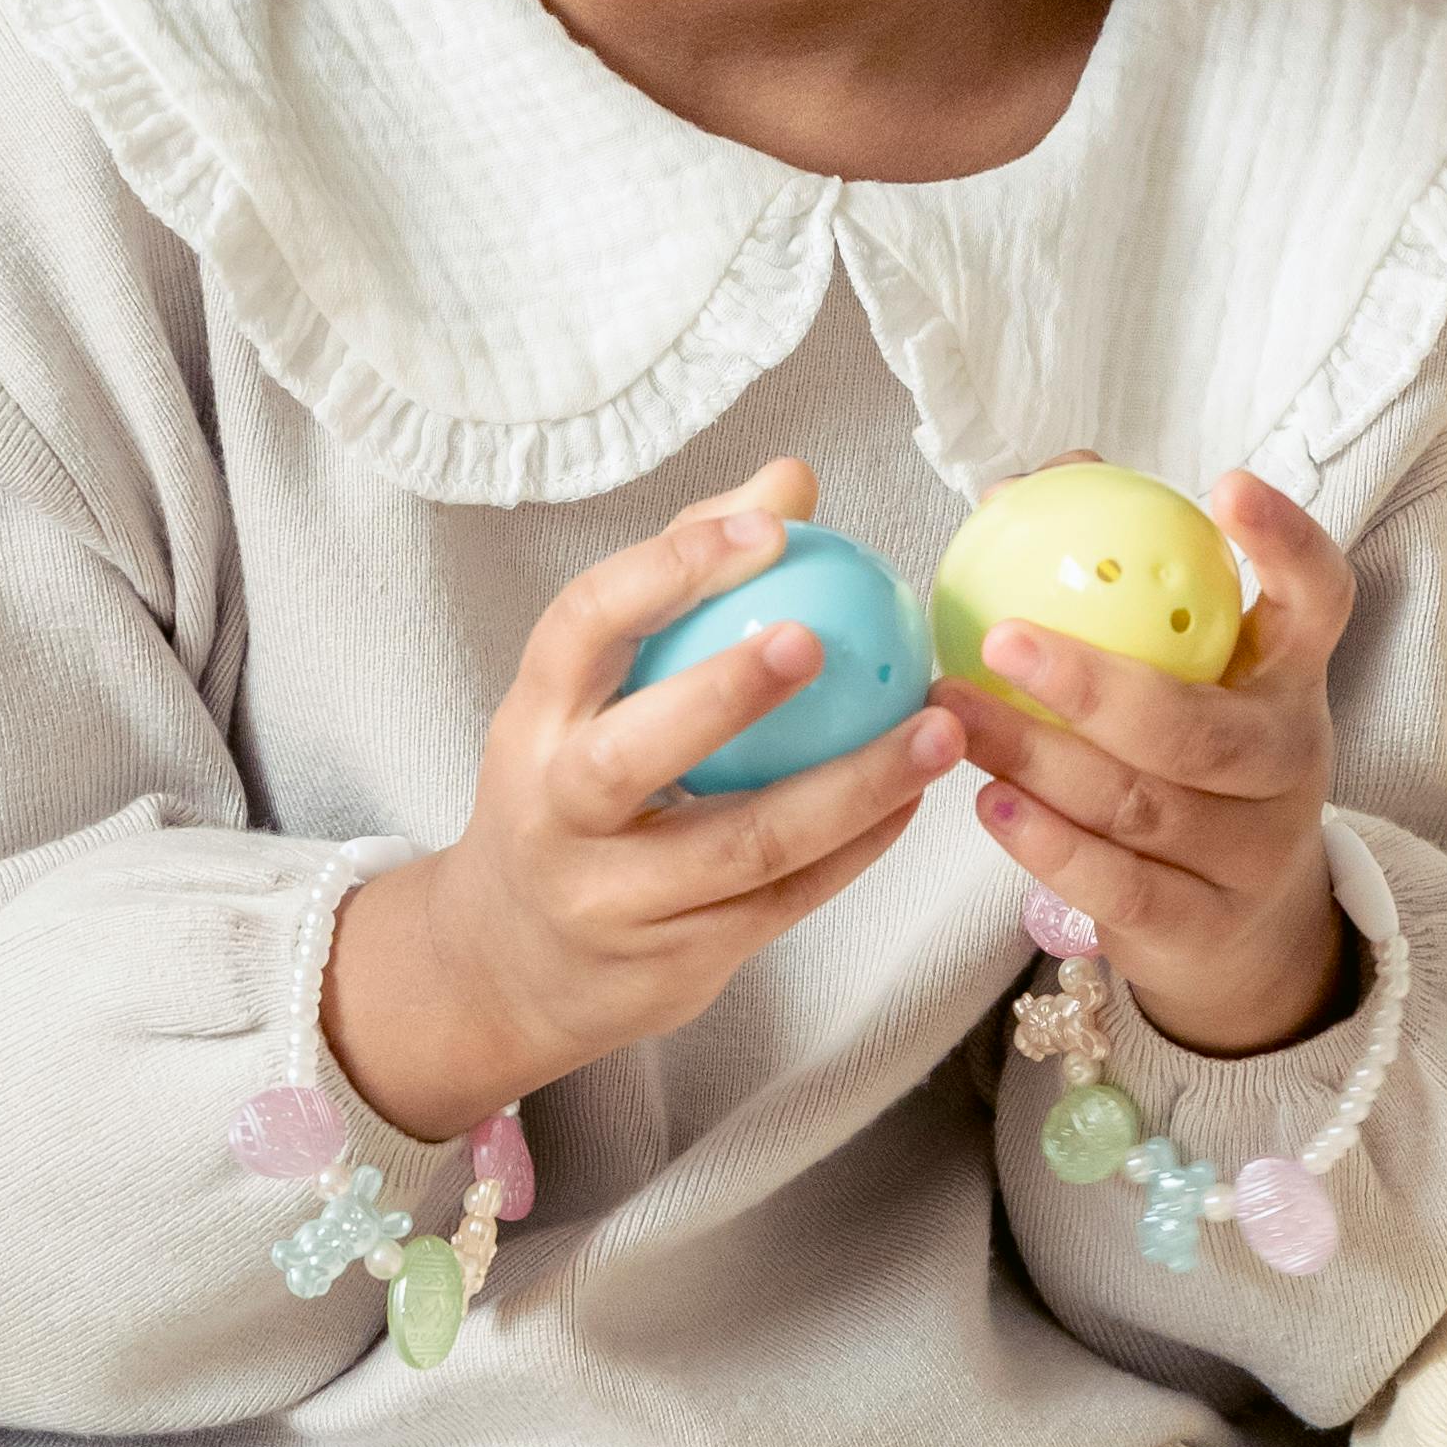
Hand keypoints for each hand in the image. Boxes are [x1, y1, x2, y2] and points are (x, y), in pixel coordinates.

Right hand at [323, 460, 961, 1137]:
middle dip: (728, 691)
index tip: (766, 526)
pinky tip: (916, 798)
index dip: (669, 569)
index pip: (582, 625)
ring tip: (937, 728)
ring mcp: (615, 898)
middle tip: (825, 636)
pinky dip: (858, 848)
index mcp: (534, 719)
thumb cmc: (574, 791)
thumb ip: (684, 577)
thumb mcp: (589, 692)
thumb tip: (788, 479)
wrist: (509, 966)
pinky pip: (785, 900)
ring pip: (742, 844)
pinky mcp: (678, 961)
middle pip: (636, 752)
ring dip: (854, 785)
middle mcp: (558, 810)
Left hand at [937, 465, 1356, 1059]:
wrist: (1245, 923)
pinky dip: (1048, 846)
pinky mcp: (1206, 926)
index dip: (1287, 544)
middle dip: (1094, 685)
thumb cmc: (1190, 757)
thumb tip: (1013, 492)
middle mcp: (1289, 761)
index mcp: (1290, 676)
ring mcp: (1253, 852)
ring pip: (1142, 805)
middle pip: (1200, 730)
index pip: (1321, 598)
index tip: (1227, 487)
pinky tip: (989, 803)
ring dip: (1036, 759)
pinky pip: (1120, 886)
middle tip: (1000, 640)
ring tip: (955, 715)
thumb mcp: (1186, 672)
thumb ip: (1113, 582)